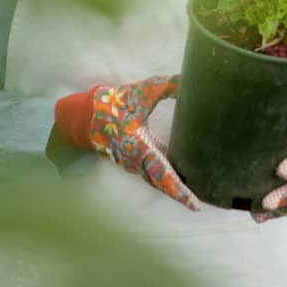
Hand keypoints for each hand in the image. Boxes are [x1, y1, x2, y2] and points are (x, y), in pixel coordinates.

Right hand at [54, 75, 199, 210]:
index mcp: (138, 145)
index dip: (177, 187)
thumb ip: (166, 86)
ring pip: (156, 182)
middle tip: (197, 206)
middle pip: (160, 183)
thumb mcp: (140, 92)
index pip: (161, 171)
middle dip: (178, 195)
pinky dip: (165, 182)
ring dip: (172, 190)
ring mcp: (134, 164)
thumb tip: (187, 80)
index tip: (191, 201)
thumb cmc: (116, 104)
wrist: (89, 116)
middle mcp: (135, 160)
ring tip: (193, 199)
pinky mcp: (135, 161)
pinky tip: (181, 183)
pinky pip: (152, 175)